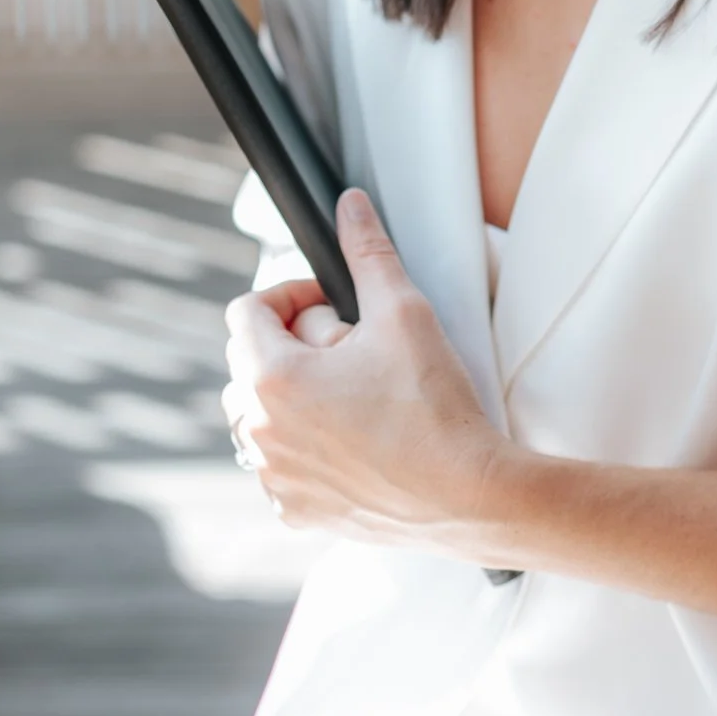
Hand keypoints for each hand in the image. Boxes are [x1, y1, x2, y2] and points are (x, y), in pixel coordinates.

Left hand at [220, 189, 509, 549]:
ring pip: (261, 414)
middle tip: (355, 351)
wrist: (469, 493)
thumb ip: (367, 251)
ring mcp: (274, 476)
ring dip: (294, 396)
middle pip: (250, 361)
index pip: (247, 310)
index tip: (333, 304)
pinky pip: (279, 464)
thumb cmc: (434, 406)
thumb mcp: (403, 311)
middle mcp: (260, 431)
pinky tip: (356, 438)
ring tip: (355, 394)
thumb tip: (350, 206)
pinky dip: (305, 446)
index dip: (292, 294)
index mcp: (273, 378)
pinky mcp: (296, 509)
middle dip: (294, 346)